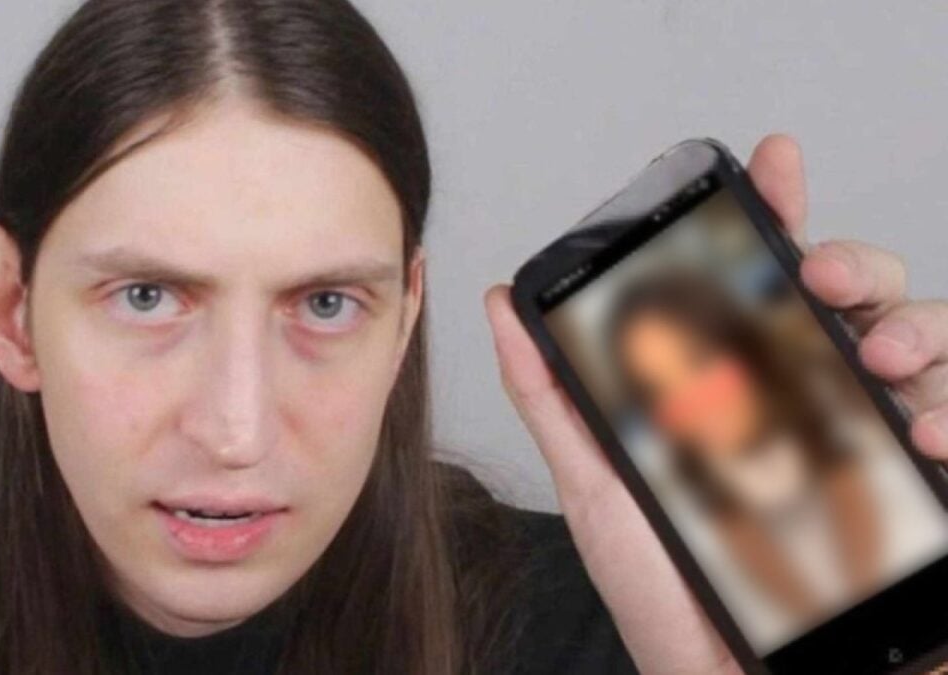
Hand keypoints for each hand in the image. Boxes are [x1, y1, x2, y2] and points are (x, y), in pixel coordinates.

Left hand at [484, 134, 947, 674]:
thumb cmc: (660, 595)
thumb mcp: (597, 487)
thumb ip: (553, 397)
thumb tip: (502, 306)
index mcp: (742, 391)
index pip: (768, 283)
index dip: (778, 214)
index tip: (773, 160)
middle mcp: (816, 406)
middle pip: (860, 300)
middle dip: (856, 264)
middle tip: (822, 276)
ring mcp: (875, 450)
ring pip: (927, 349)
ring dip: (917, 330)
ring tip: (880, 356)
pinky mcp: (924, 504)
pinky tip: (929, 433)